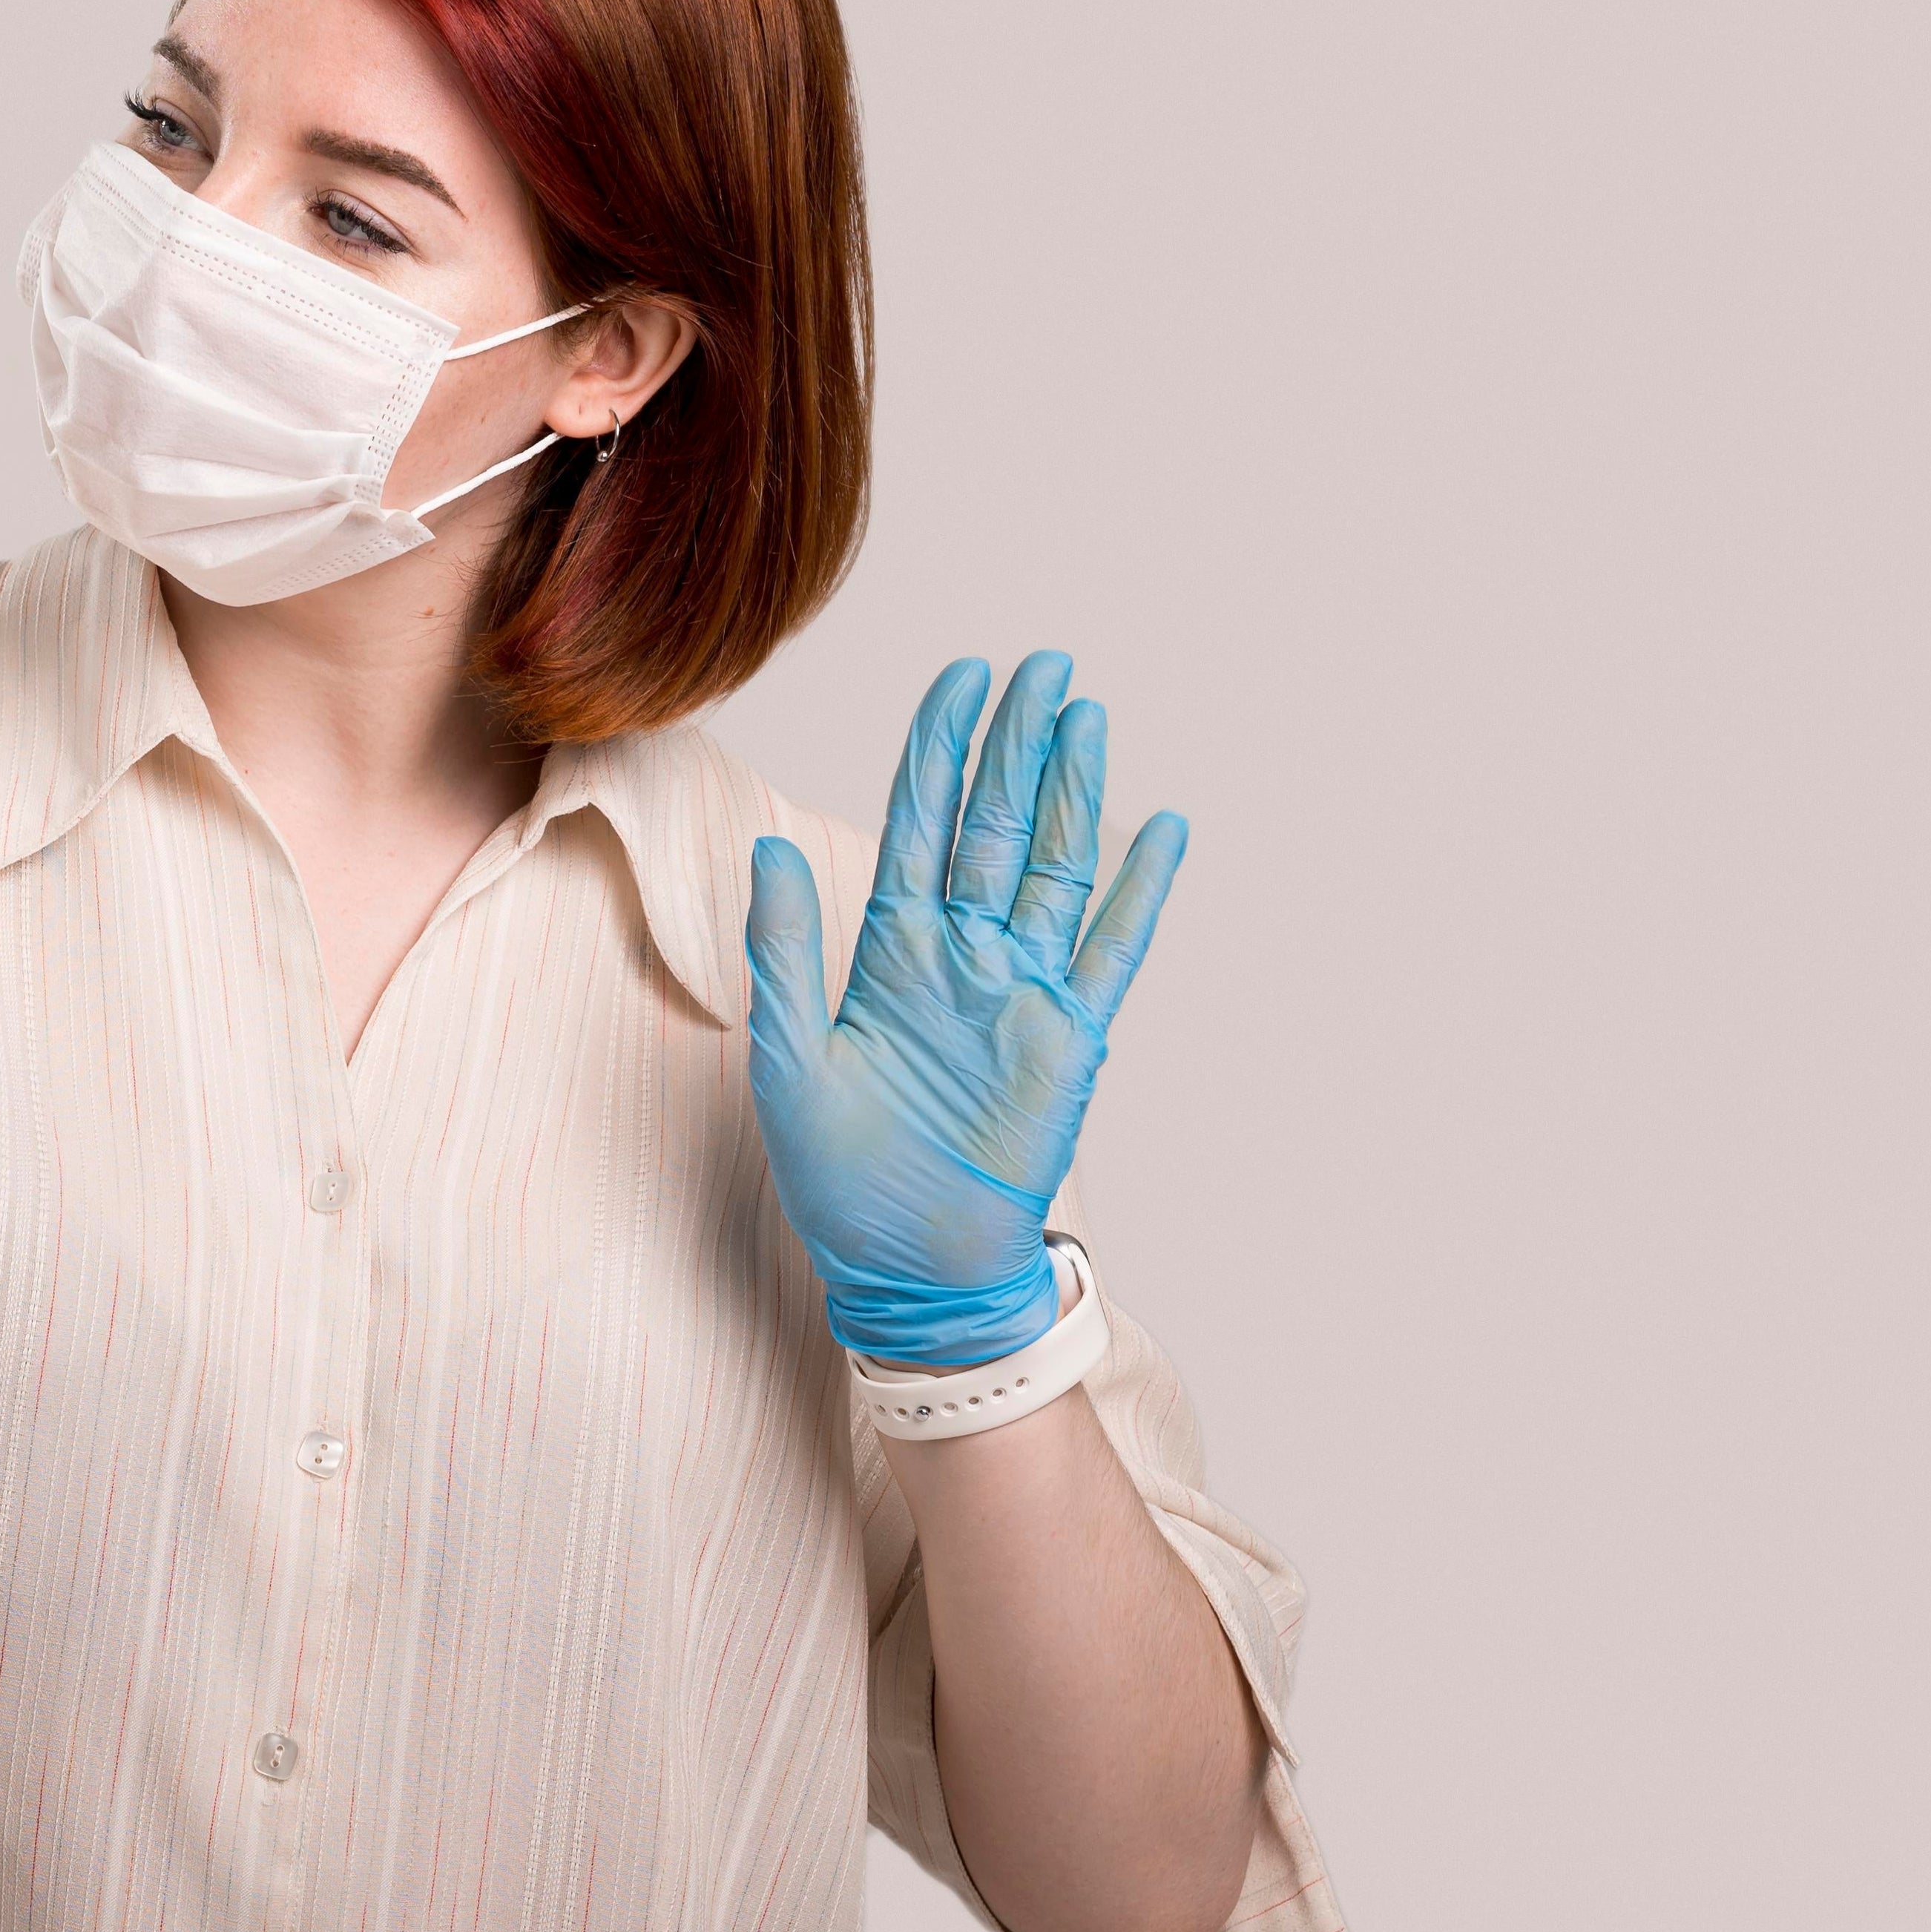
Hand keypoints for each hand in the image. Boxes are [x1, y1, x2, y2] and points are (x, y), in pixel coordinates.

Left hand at [742, 653, 1186, 1367]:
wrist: (905, 1266)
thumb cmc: (841, 1174)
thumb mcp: (789, 1056)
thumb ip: (784, 951)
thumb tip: (770, 850)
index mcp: (891, 951)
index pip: (921, 824)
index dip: (941, 751)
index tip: (963, 677)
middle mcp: (963, 956)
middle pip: (995, 826)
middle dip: (1015, 744)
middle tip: (1042, 665)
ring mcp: (1021, 992)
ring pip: (1053, 867)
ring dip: (1070, 791)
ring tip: (1086, 714)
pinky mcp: (1070, 1038)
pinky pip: (1110, 951)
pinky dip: (1137, 890)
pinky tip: (1160, 829)